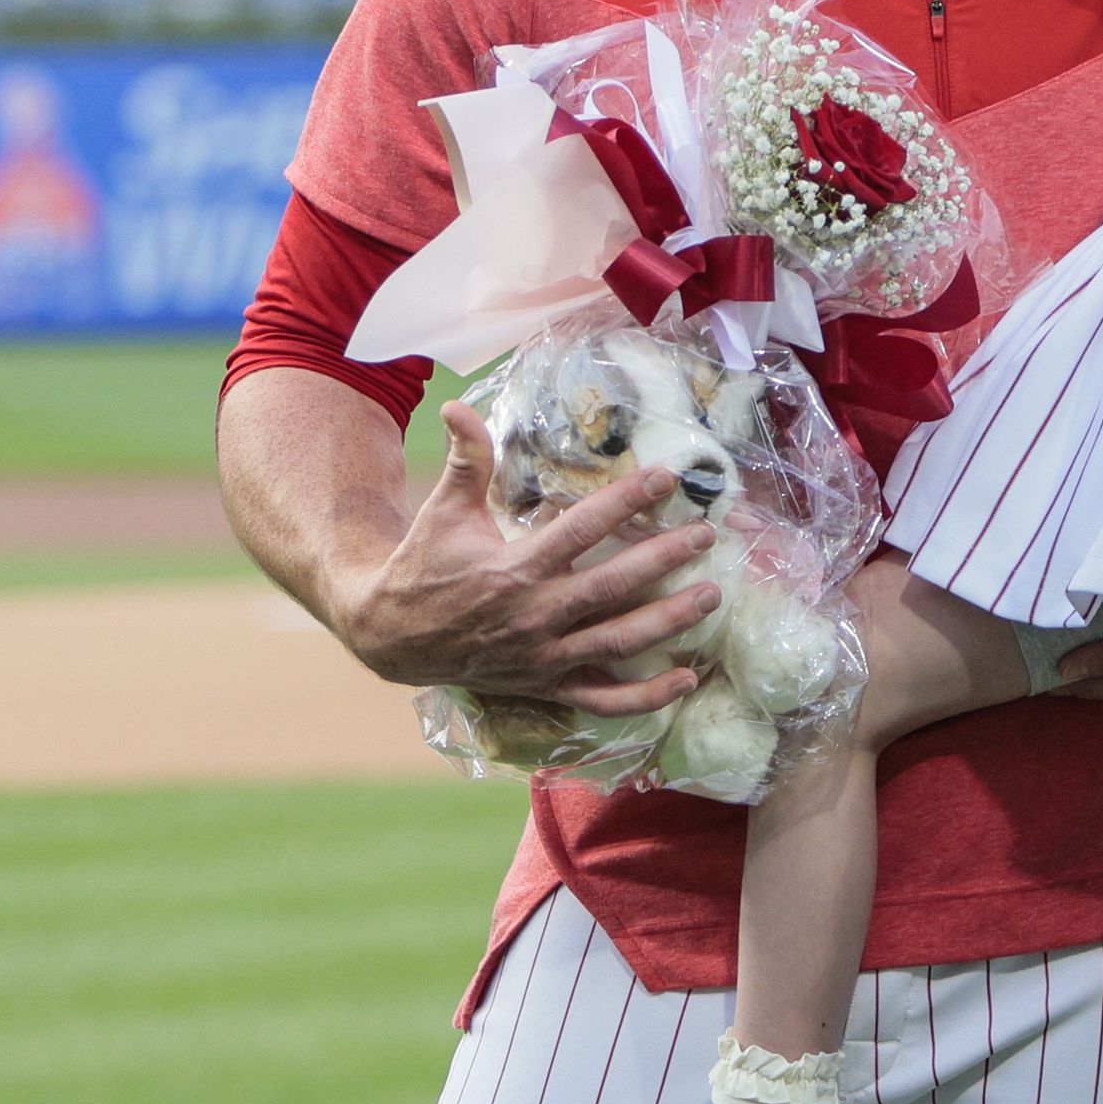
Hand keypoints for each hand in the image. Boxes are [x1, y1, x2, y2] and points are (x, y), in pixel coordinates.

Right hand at [332, 402, 723, 716]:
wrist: (390, 637)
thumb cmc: (425, 565)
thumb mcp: (443, 511)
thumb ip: (466, 459)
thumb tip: (458, 404)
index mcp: (512, 569)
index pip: (580, 530)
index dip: (625, 502)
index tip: (666, 477)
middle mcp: (533, 615)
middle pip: (609, 587)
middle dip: (662, 561)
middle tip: (705, 536)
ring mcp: (542, 656)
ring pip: (615, 643)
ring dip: (667, 622)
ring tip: (712, 596)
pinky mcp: (546, 686)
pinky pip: (602, 699)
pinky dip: (646, 697)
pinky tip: (687, 679)